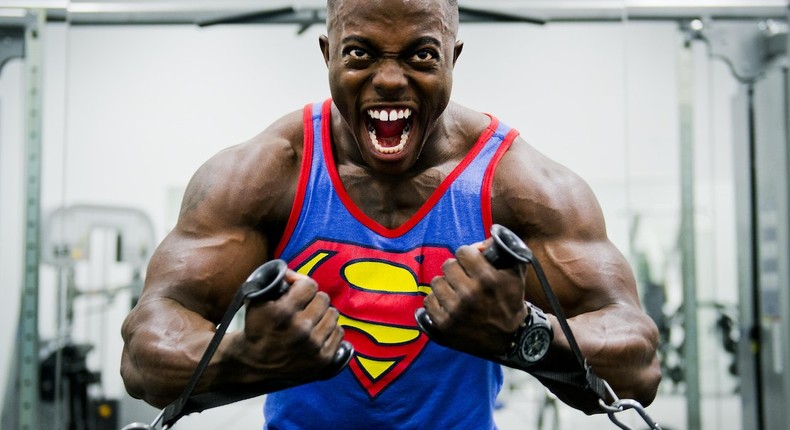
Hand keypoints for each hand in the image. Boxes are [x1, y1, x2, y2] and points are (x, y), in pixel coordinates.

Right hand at [228, 269, 345, 384]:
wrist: (254, 363)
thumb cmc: (257, 328)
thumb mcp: (257, 300)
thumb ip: (276, 282)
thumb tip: (294, 273)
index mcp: (283, 313)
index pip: (310, 285)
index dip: (303, 286)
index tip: (298, 292)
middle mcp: (300, 329)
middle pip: (324, 298)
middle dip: (313, 300)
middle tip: (304, 307)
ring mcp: (313, 346)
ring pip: (333, 314)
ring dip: (323, 314)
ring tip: (311, 320)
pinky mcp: (323, 359)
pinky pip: (339, 332)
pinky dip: (330, 331)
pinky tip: (317, 332)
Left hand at [423, 239, 528, 357]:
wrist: (511, 338)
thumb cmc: (511, 303)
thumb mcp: (515, 274)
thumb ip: (504, 252)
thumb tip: (485, 240)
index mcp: (487, 279)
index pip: (462, 252)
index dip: (467, 255)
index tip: (469, 262)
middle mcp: (470, 294)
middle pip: (448, 265)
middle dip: (456, 269)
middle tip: (462, 277)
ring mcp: (456, 310)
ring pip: (436, 282)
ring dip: (445, 285)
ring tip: (455, 291)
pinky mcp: (445, 324)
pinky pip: (428, 301)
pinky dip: (436, 301)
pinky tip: (447, 303)